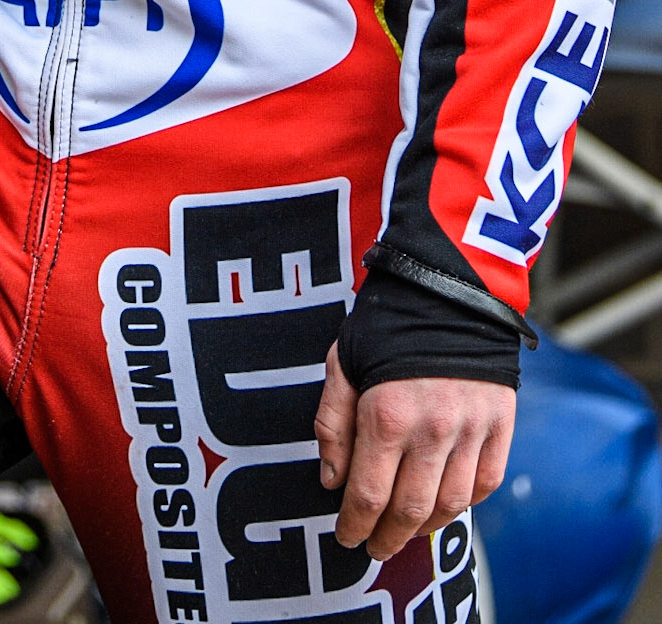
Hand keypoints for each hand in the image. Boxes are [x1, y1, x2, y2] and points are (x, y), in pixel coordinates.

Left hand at [315, 344, 514, 558]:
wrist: (448, 286)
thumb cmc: (387, 323)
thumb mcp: (342, 361)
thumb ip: (333, 423)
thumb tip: (332, 480)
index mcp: (387, 415)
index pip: (369, 495)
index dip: (355, 525)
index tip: (347, 537)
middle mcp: (432, 430)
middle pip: (409, 511)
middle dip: (387, 538)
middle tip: (375, 546)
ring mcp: (471, 430)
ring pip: (450, 506)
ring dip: (425, 528)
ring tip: (406, 531)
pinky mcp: (500, 424)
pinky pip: (485, 483)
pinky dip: (465, 502)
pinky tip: (445, 504)